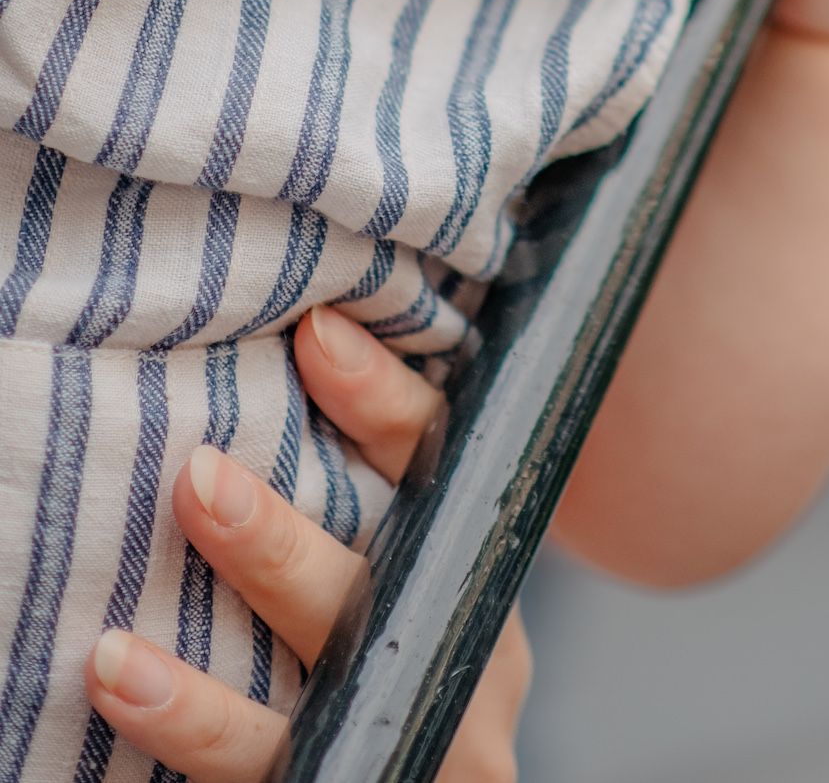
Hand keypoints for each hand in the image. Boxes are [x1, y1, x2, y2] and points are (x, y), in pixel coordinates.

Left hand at [83, 308, 530, 781]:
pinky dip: (197, 745)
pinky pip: (278, 782)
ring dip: (210, 697)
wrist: (435, 760)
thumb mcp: (409, 558)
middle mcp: (457, 645)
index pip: (444, 464)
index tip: (316, 333)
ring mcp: (421, 736)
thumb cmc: (393, 637)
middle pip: (380, 601)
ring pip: (325, 717)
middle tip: (197, 479)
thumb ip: (358, 487)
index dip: (385, 399)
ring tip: (114, 653)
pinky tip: (129, 703)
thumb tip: (284, 354)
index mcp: (471, 561)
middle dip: (281, 550)